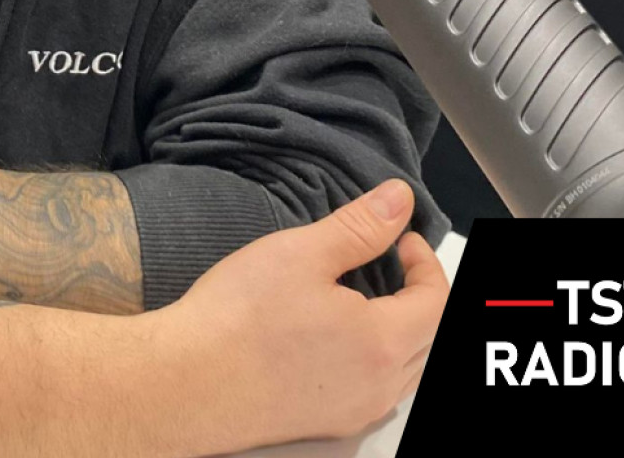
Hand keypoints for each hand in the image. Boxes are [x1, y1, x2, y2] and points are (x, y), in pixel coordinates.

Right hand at [153, 179, 448, 454]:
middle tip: (384, 257)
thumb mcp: (302, 252)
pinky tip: (331, 335)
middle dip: (415, 293)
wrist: (188, 381)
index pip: (435, 301)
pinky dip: (370, 356)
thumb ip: (359, 226)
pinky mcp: (324, 424)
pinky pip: (371, 389)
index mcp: (383, 343)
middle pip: (426, 337)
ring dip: (395, 328)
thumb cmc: (240, 316)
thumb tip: (400, 200)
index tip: (398, 235)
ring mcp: (352, 411)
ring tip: (357, 293)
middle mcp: (379, 388)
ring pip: (401, 368)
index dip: (423, 261)